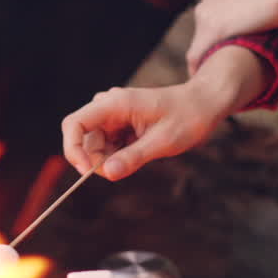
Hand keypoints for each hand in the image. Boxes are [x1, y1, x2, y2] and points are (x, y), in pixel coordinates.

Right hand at [61, 47, 269, 180]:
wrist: (205, 104)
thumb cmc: (188, 117)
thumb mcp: (163, 141)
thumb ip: (133, 157)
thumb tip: (108, 173)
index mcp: (115, 104)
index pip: (74, 124)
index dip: (72, 149)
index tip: (87, 171)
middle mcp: (109, 106)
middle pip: (83, 139)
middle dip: (96, 160)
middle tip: (121, 171)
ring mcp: (114, 115)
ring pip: (95, 144)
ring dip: (109, 159)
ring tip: (138, 157)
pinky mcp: (120, 124)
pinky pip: (107, 144)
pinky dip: (117, 155)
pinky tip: (139, 151)